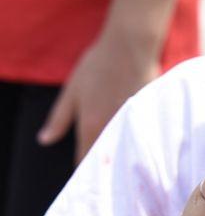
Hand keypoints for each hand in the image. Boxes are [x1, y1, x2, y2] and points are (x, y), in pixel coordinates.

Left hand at [37, 33, 158, 162]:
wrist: (132, 46)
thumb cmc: (98, 64)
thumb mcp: (71, 90)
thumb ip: (58, 119)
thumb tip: (44, 141)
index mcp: (91, 126)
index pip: (84, 159)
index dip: (82, 167)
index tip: (82, 170)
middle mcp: (113, 129)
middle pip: (106, 156)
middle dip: (101, 160)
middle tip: (97, 157)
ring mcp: (134, 122)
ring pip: (125, 146)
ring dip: (119, 149)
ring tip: (115, 146)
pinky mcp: (149, 114)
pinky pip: (139, 133)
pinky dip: (134, 135)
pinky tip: (133, 129)